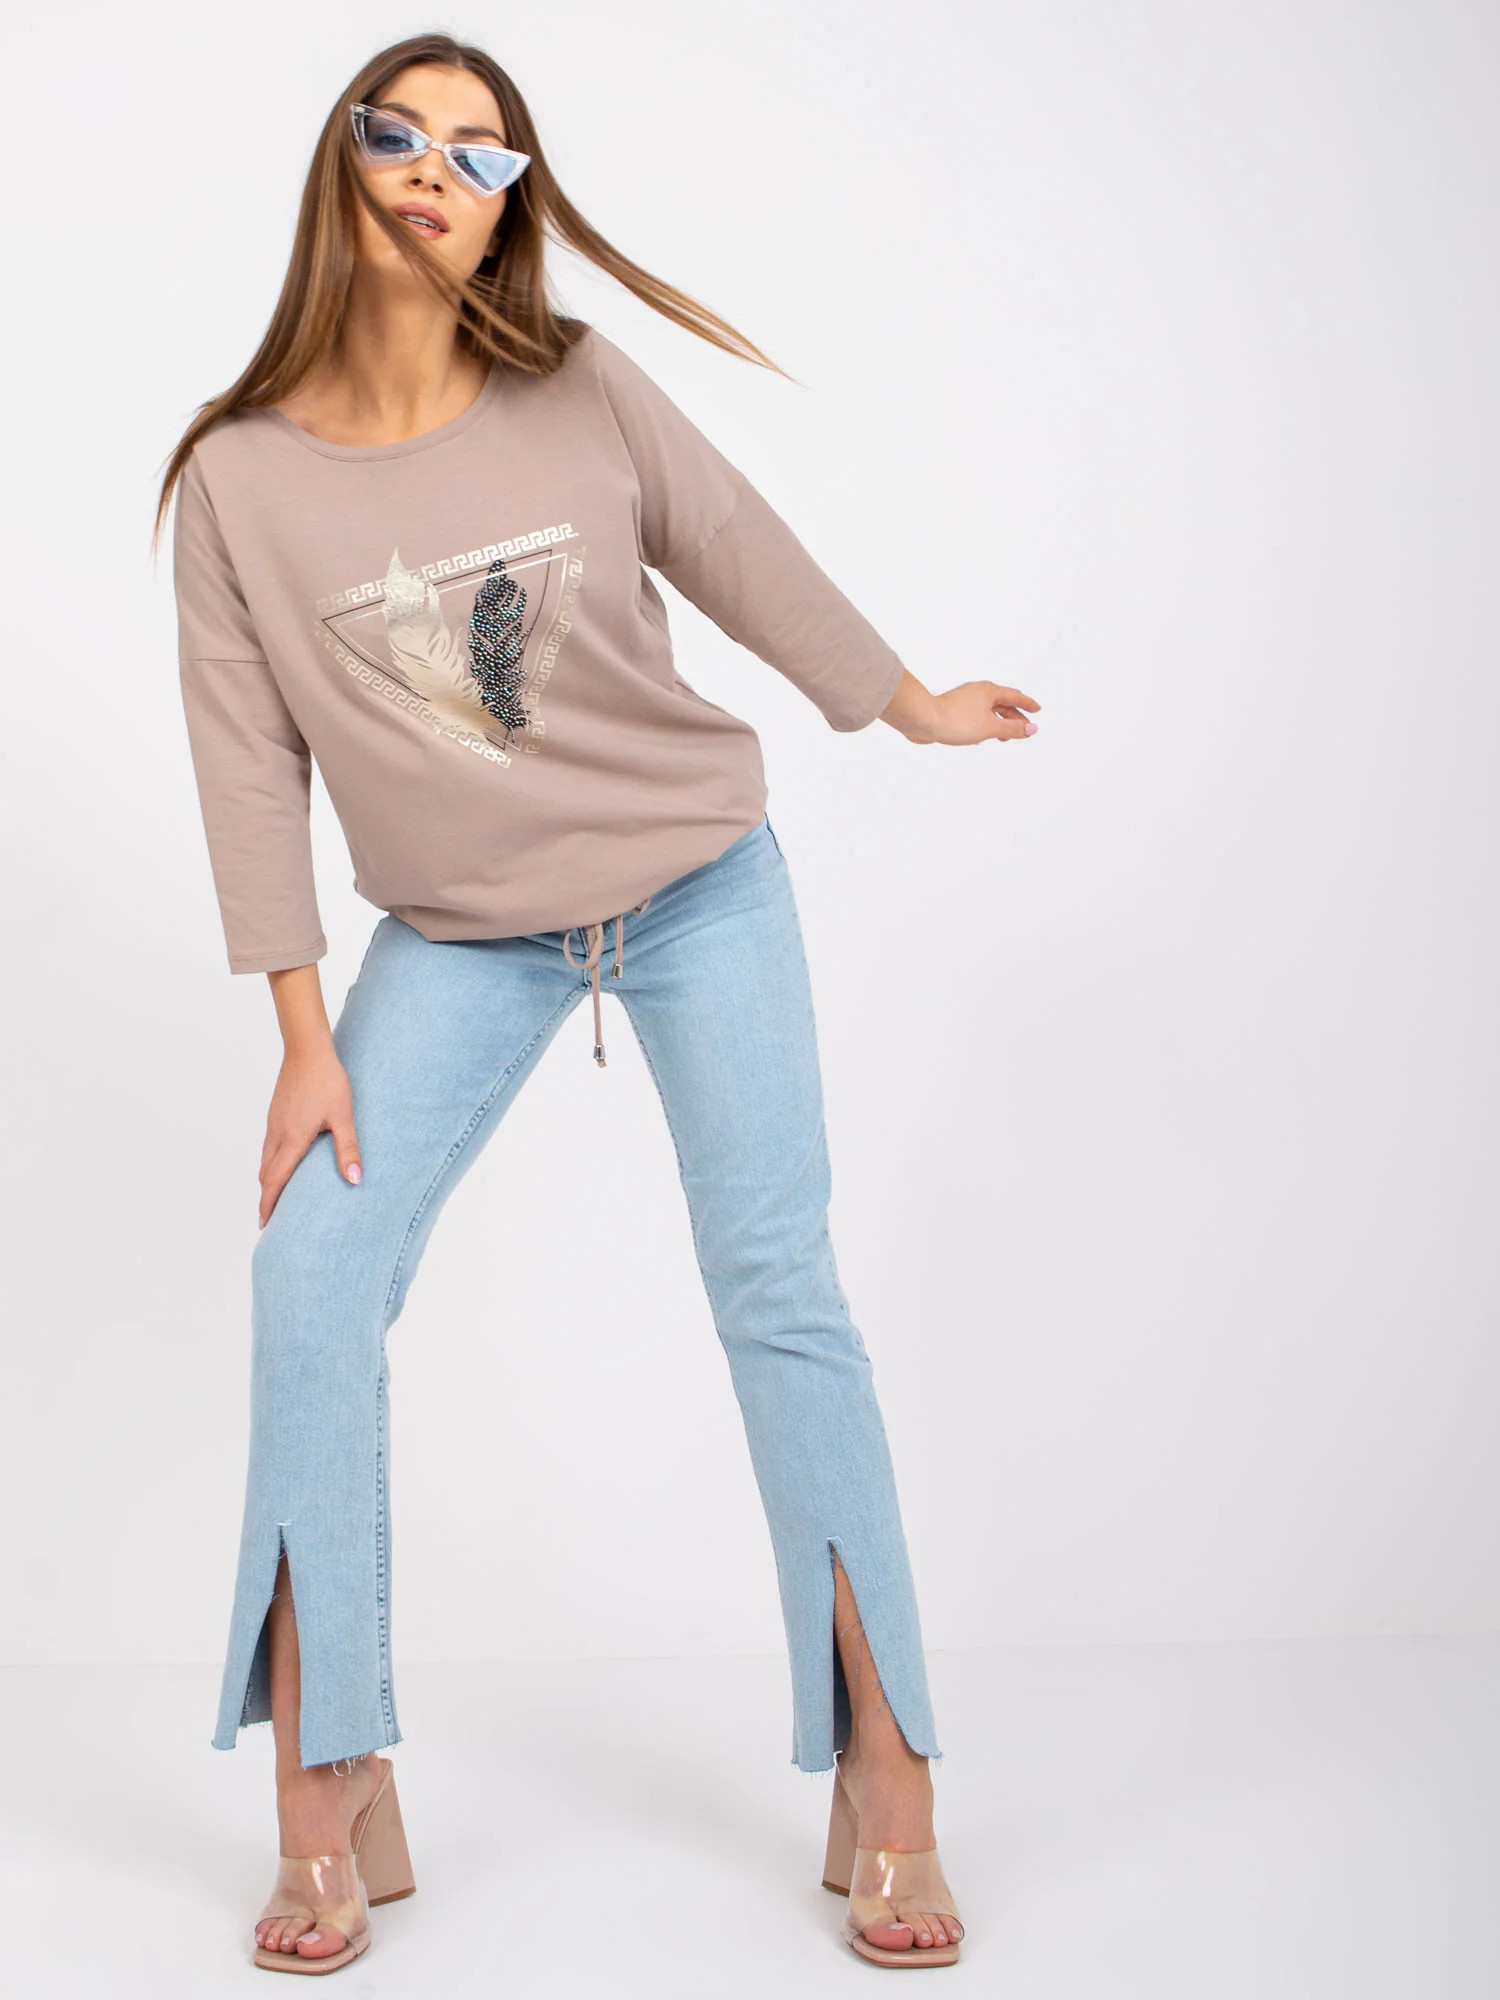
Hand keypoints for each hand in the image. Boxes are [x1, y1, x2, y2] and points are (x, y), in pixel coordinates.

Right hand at [259, 1043, 362, 1228]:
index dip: (269, 1204)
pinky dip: (271, 1162)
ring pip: (265, 1159)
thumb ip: (348, 1148)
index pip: (276, 1180)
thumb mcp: (343, 1115)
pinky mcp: (275, 1112)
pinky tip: (283, 1162)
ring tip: (276, 1195)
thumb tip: (355, 1179)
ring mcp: (273, 1121)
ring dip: (268, 1180)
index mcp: (292, 1138)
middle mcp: (277, 1133)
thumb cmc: (327, 1080)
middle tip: (270, 1218)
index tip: (264, 1224)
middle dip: (267, 1197)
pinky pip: (268, 1145)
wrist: (307, 1049)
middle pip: (266, 1173)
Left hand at [880, 673, 1040, 745]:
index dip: (1027, 704)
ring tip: (1004, 737)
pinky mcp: (952, 710)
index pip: (1014, 696)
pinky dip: (984, 725)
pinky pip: (974, 716)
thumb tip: (1032, 729)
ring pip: (987, 711)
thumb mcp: (990, 727)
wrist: (923, 720)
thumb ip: (1012, 729)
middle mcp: (976, 692)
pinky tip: (980, 736)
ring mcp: (963, 700)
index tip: (1037, 710)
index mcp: (988, 691)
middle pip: (1001, 703)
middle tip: (1024, 728)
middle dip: (1014, 716)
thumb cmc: (956, 721)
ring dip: (999, 723)